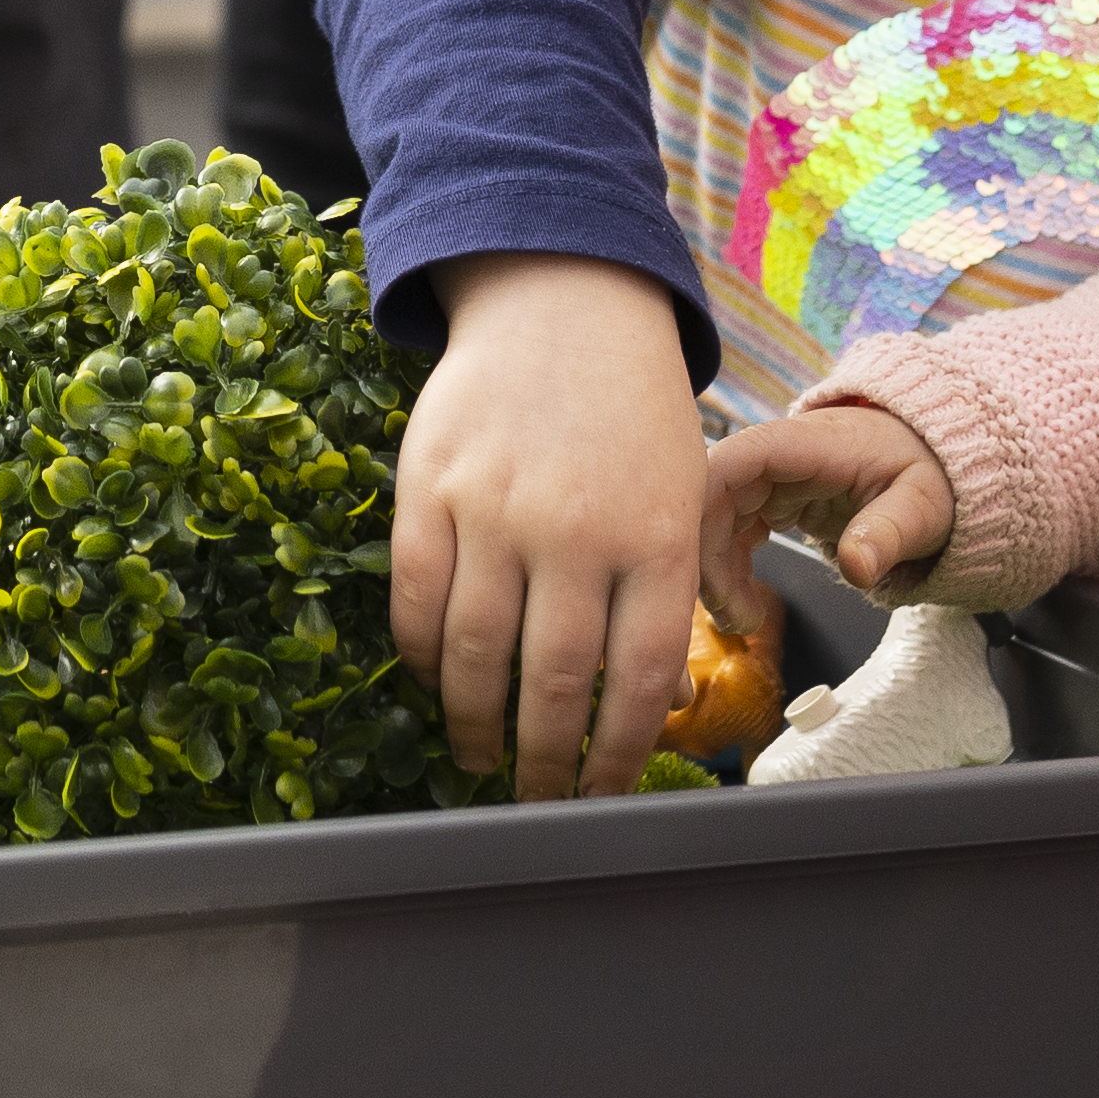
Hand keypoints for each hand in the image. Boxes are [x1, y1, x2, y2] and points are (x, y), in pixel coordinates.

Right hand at [393, 254, 716, 801]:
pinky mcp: (430, 487)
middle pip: (554, 680)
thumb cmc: (631, 413)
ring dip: (474, 723)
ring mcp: (496, 508)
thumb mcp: (681, 491)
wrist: (562, 301)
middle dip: (545, 759)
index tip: (601, 796)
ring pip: (476, 652)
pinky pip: (417, 598)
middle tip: (538, 796)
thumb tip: (651, 700)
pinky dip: (422, 655)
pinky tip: (435, 680)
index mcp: (655, 535)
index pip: (639, 677)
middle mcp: (576, 528)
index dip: (616, 754)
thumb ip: (667, 589)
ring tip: (479, 756)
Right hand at [700, 401, 953, 595]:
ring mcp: (772, 480)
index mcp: (808, 446)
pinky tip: (745, 605)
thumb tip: (857, 568)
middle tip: (731, 616)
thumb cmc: (927, 471)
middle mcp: (779, 457)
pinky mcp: (773, 502)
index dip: (703, 503)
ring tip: (741, 622)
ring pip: (715, 518)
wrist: (933, 460)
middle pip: (713, 495)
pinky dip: (729, 572)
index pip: (736, 460)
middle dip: (707, 557)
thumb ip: (888, 533)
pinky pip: (732, 532)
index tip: (699, 560)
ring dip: (714, 572)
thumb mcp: (922, 505)